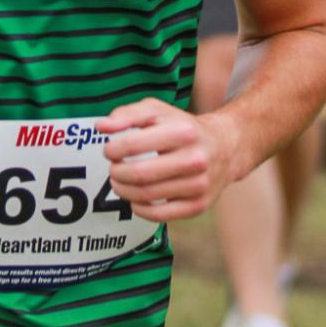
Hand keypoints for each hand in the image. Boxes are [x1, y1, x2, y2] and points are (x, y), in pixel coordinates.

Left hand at [98, 97, 241, 221]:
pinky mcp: (199, 205)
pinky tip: (134, 198)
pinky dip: (139, 208)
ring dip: (123, 190)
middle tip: (113, 169)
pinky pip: (159, 215)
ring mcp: (199, 185)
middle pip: (138, 173)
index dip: (112, 149)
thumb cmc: (183, 127)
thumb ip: (127, 114)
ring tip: (120, 181)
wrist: (225, 147)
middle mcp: (194, 159)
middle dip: (116, 172)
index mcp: (182, 131)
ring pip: (146, 195)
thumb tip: (100, 126)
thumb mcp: (158, 111)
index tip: (109, 151)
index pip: (132, 144)